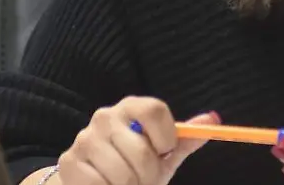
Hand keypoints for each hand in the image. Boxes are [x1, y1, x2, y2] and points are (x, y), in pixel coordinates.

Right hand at [56, 97, 219, 184]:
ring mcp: (85, 138)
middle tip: (144, 178)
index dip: (166, 138)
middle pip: (142, 152)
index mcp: (131, 107)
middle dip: (149, 175)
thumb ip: (186, 138)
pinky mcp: (69, 162)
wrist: (93, 178)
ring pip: (123, 175)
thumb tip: (213, 119)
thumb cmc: (134, 162)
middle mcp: (105, 116)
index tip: (165, 152)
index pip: (155, 110)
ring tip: (128, 184)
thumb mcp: (162, 151)